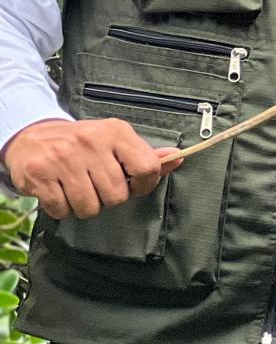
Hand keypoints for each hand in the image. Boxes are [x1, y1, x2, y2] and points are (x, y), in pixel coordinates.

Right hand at [3, 117, 169, 219]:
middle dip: (109, 199)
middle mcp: (91, 142)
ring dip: (85, 206)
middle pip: (117, 195)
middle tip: (97, 187)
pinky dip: (61, 209)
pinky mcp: (39, 174)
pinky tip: (59, 192)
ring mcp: (63, 158)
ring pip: (90, 207)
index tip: (134, 187)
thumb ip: (145, 154)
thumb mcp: (115, 141)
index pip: (147, 167)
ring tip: (77, 190)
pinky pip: (61, 210)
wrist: (30, 137)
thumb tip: (177, 158)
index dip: (144, 186)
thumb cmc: (81, 144)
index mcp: (116, 132)